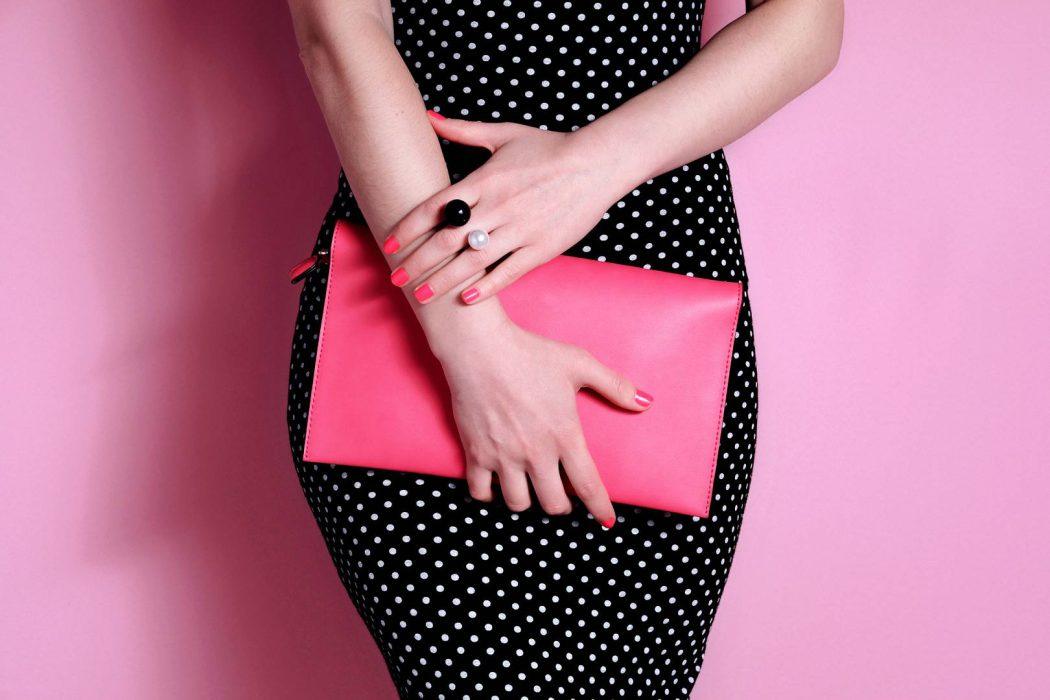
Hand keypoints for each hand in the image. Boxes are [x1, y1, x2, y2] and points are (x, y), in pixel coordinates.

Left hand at [383, 111, 631, 305]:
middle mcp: (498, 207)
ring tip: (422, 297)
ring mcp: (520, 229)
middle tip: (395, 279)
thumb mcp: (503, 134)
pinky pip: (508, 272)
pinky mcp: (542, 248)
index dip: (409, 227)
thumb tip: (427, 116)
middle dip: (417, 262)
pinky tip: (466, 299)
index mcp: (484, 179)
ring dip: (443, 281)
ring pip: (473, 261)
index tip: (389, 244)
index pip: (436, 206)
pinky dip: (487, 287)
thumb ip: (462, 130)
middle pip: (447, 239)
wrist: (596, 163)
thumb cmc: (549, 148)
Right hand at [438, 318, 653, 525]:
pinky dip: (489, 495)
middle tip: (561, 495)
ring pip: (519, 504)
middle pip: (553, 504)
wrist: (479, 347)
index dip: (600, 507)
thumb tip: (645, 402)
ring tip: (530, 489)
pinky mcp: (476, 452)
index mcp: (564, 435)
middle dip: (561, 506)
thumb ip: (614, 385)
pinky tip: (496, 485)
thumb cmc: (530, 353)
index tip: (606, 520)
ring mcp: (504, 456)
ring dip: (528, 502)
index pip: (588, 486)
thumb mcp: (578, 363)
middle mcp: (535, 452)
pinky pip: (481, 492)